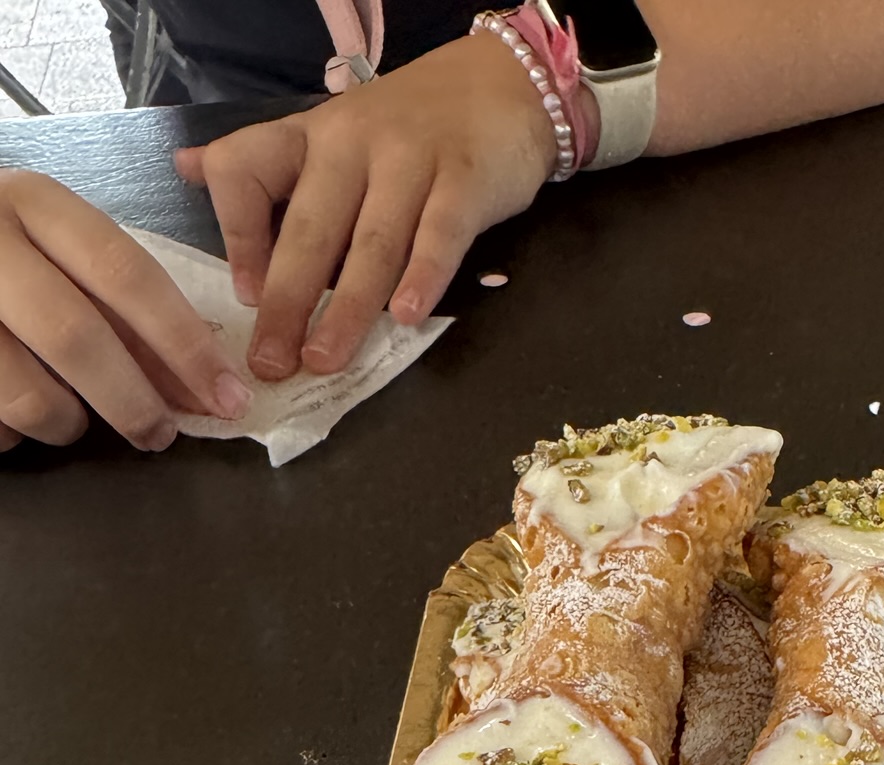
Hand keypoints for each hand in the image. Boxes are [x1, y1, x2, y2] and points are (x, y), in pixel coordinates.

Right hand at [0, 169, 247, 454]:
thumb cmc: (10, 257)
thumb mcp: (62, 256)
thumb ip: (124, 313)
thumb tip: (196, 386)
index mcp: (37, 205)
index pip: (127, 274)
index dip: (185, 344)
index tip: (228, 395)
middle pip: (76, 335)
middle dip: (132, 401)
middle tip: (160, 434)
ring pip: (27, 394)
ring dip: (66, 423)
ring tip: (70, 419)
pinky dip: (12, 433)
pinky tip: (11, 411)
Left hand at [176, 34, 554, 383]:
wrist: (501, 86)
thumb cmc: (410, 127)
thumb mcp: (327, 134)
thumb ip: (263, 162)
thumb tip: (184, 168)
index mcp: (309, 137)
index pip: (247, 170)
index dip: (236, 233)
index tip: (243, 294)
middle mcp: (351, 144)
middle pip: (309, 228)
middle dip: (287, 301)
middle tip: (272, 362)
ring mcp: (410, 161)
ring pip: (372, 242)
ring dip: (347, 307)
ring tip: (326, 358)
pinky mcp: (464, 180)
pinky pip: (439, 234)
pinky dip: (423, 276)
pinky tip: (407, 317)